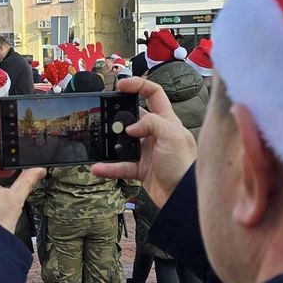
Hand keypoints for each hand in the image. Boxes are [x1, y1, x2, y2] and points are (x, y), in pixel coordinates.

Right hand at [92, 77, 196, 207]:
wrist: (183, 197)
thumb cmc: (184, 164)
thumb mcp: (172, 135)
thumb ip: (151, 123)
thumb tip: (131, 127)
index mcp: (167, 121)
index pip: (154, 94)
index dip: (138, 85)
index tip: (120, 85)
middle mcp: (157, 134)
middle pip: (134, 117)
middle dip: (118, 115)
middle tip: (105, 116)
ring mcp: (148, 151)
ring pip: (124, 143)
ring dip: (110, 144)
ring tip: (99, 142)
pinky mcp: (142, 169)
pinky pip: (121, 165)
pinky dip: (109, 167)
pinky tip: (98, 168)